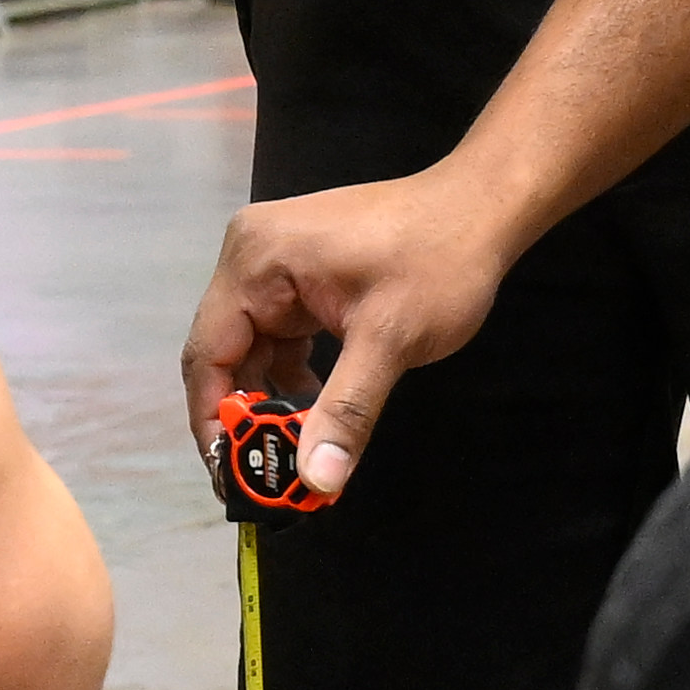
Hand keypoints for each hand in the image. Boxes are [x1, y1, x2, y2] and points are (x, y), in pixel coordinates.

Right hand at [184, 162, 532, 501]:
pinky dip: (290, 375)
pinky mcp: (300, 275)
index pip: (208, 353)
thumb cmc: (438, 261)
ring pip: (251, 348)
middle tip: (264, 476)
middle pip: (224, 352)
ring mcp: (275, 263)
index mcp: (255, 260)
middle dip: (244, 414)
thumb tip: (318, 480)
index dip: (213, 418)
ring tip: (293, 450)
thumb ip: (346, 412)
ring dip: (270, 398)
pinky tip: (315, 407)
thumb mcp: (390, 340)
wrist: (482, 209)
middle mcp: (251, 256)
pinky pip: (278, 335)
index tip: (232, 474)